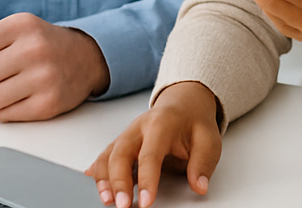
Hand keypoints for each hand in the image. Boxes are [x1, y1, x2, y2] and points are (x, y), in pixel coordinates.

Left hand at [0, 14, 108, 119]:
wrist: (87, 58)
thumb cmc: (42, 46)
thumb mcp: (16, 32)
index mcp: (23, 26)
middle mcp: (36, 49)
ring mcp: (46, 77)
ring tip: (1, 90)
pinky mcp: (50, 103)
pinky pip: (5, 115)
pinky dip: (4, 110)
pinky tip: (18, 98)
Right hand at [88, 80, 220, 207]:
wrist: (184, 104)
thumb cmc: (194, 123)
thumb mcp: (209, 139)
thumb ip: (203, 163)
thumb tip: (200, 186)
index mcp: (162, 123)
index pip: (150, 154)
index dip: (147, 179)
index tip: (146, 200)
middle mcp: (139, 128)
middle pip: (121, 154)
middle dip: (118, 181)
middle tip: (122, 205)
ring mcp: (126, 135)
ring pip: (107, 156)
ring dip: (104, 179)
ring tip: (108, 200)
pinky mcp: (119, 144)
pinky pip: (103, 158)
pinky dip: (97, 172)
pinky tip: (92, 183)